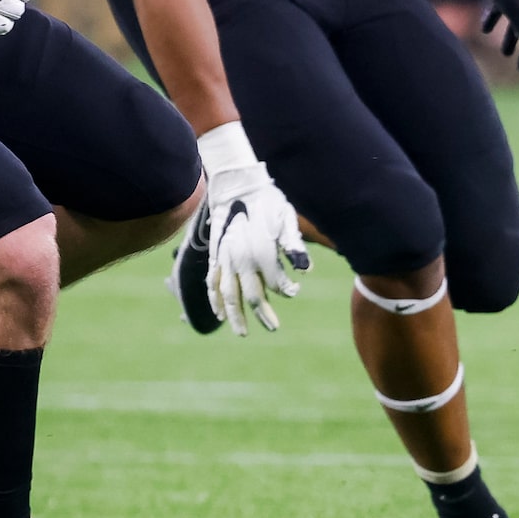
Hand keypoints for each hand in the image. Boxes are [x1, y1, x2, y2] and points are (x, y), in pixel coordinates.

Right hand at [201, 153, 306, 336]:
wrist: (237, 185)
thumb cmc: (267, 201)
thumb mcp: (286, 218)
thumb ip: (294, 245)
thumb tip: (305, 271)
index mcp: (262, 252)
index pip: (276, 284)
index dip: (287, 290)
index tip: (295, 290)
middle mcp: (242, 260)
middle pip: (252, 296)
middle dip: (263, 314)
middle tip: (273, 328)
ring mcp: (225, 259)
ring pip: (228, 295)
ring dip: (235, 316)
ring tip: (242, 332)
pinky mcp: (215, 255)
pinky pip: (213, 283)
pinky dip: (215, 300)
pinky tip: (220, 313)